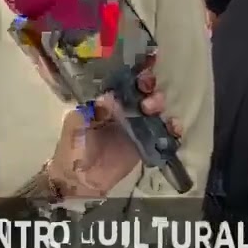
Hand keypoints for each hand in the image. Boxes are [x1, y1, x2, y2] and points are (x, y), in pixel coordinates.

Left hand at [48, 55, 182, 197]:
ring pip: (155, 107)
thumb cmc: (74, 148)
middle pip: (143, 89)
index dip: (134, 72)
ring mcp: (137, 125)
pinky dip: (172, 127)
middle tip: (146, 93)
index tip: (142, 67)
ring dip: (159, 102)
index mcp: (106, 100)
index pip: (123, 80)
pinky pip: (163, 131)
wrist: (81, 180)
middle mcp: (124, 108)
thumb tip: (109, 97)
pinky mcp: (146, 142)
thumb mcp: (77, 125)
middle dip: (148, 85)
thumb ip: (92, 110)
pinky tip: (173, 127)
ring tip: (152, 109)